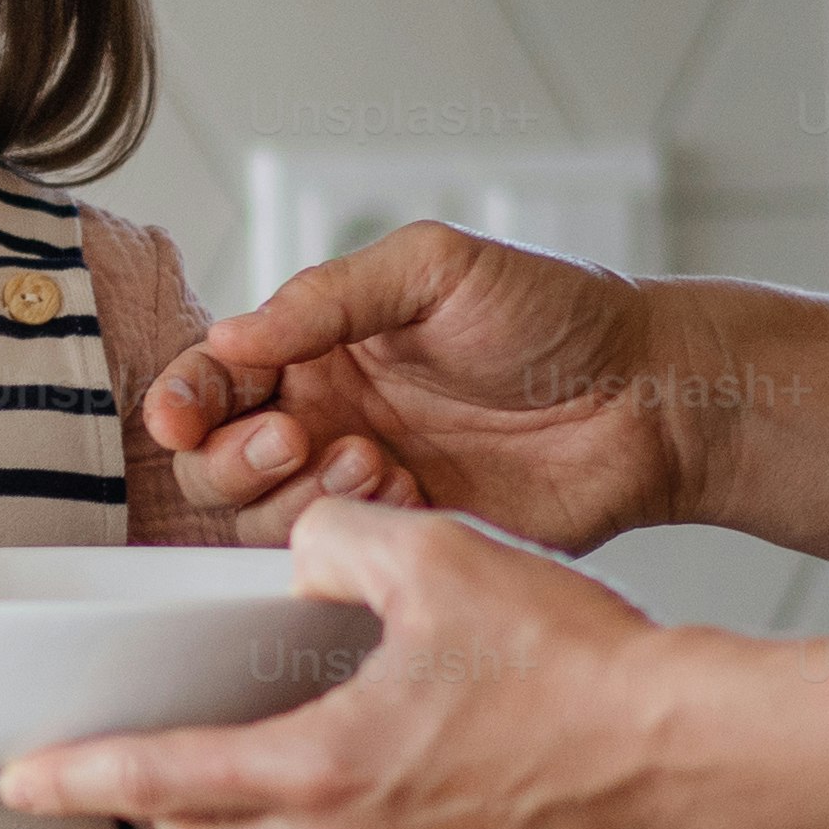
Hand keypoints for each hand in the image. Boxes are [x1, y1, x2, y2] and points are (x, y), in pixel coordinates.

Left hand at [8, 499, 685, 828]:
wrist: (691, 753)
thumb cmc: (578, 666)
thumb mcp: (437, 563)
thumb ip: (338, 547)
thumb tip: (300, 550)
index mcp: (323, 774)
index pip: (161, 782)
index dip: (77, 779)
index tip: (19, 784)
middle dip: (159, 815)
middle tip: (142, 769)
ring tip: (257, 769)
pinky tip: (374, 783)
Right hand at [144, 224, 706, 552]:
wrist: (647, 396)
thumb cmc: (552, 312)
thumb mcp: (434, 270)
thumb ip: (326, 298)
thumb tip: (230, 338)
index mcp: (317, 348)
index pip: (212, 379)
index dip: (181, 402)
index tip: (181, 419)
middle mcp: (324, 418)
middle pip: (214, 464)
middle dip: (236, 460)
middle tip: (301, 437)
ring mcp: (362, 485)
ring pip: (266, 522)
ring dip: (301, 497)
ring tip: (377, 460)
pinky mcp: (408, 540)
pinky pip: (343, 558)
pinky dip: (360, 529)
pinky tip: (413, 493)